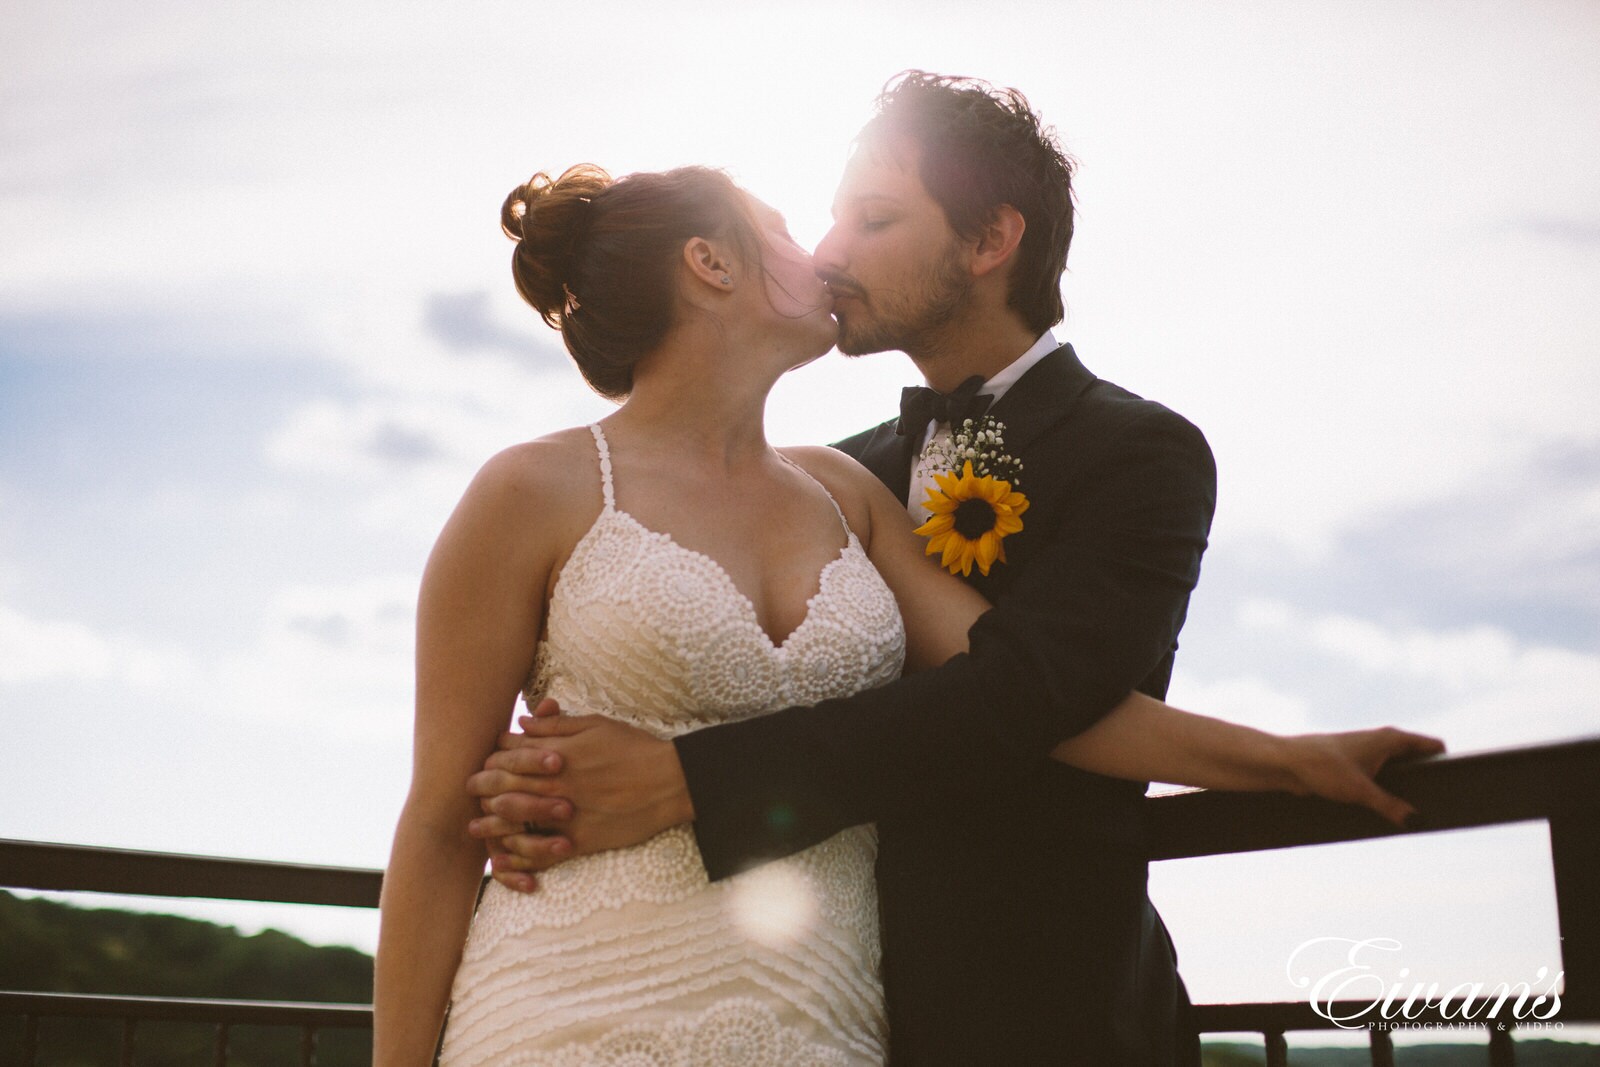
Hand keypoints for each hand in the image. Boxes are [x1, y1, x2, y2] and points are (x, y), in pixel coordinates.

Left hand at [467, 702, 693, 883]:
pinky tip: (506, 853)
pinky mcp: (580, 840)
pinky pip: (540, 851)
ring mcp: (567, 814)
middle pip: (505, 784)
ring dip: (491, 822)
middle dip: (482, 785)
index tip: (487, 759)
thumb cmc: (635, 748)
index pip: (510, 752)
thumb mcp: (597, 725)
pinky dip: (519, 853)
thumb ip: (557, 724)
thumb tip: (523, 722)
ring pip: (515, 819)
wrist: (671, 782)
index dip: (493, 755)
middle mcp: (557, 783)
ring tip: (476, 826)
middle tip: (470, 789)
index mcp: (559, 752)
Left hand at [1284, 727, 1444, 825]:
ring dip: (1409, 792)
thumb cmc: (1321, 767)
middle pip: (1419, 762)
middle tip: (1446, 809)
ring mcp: (1370, 755)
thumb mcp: (1360, 791)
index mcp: (1391, 738)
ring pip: (1400, 774)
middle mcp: (1383, 743)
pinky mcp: (1357, 768)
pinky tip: (1395, 815)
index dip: (1449, 764)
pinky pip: (1383, 782)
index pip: (1434, 746)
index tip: (1464, 788)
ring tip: (1424, 816)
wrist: (1284, 763)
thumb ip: (1391, 807)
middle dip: (1431, 783)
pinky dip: (1391, 794)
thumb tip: (1419, 823)